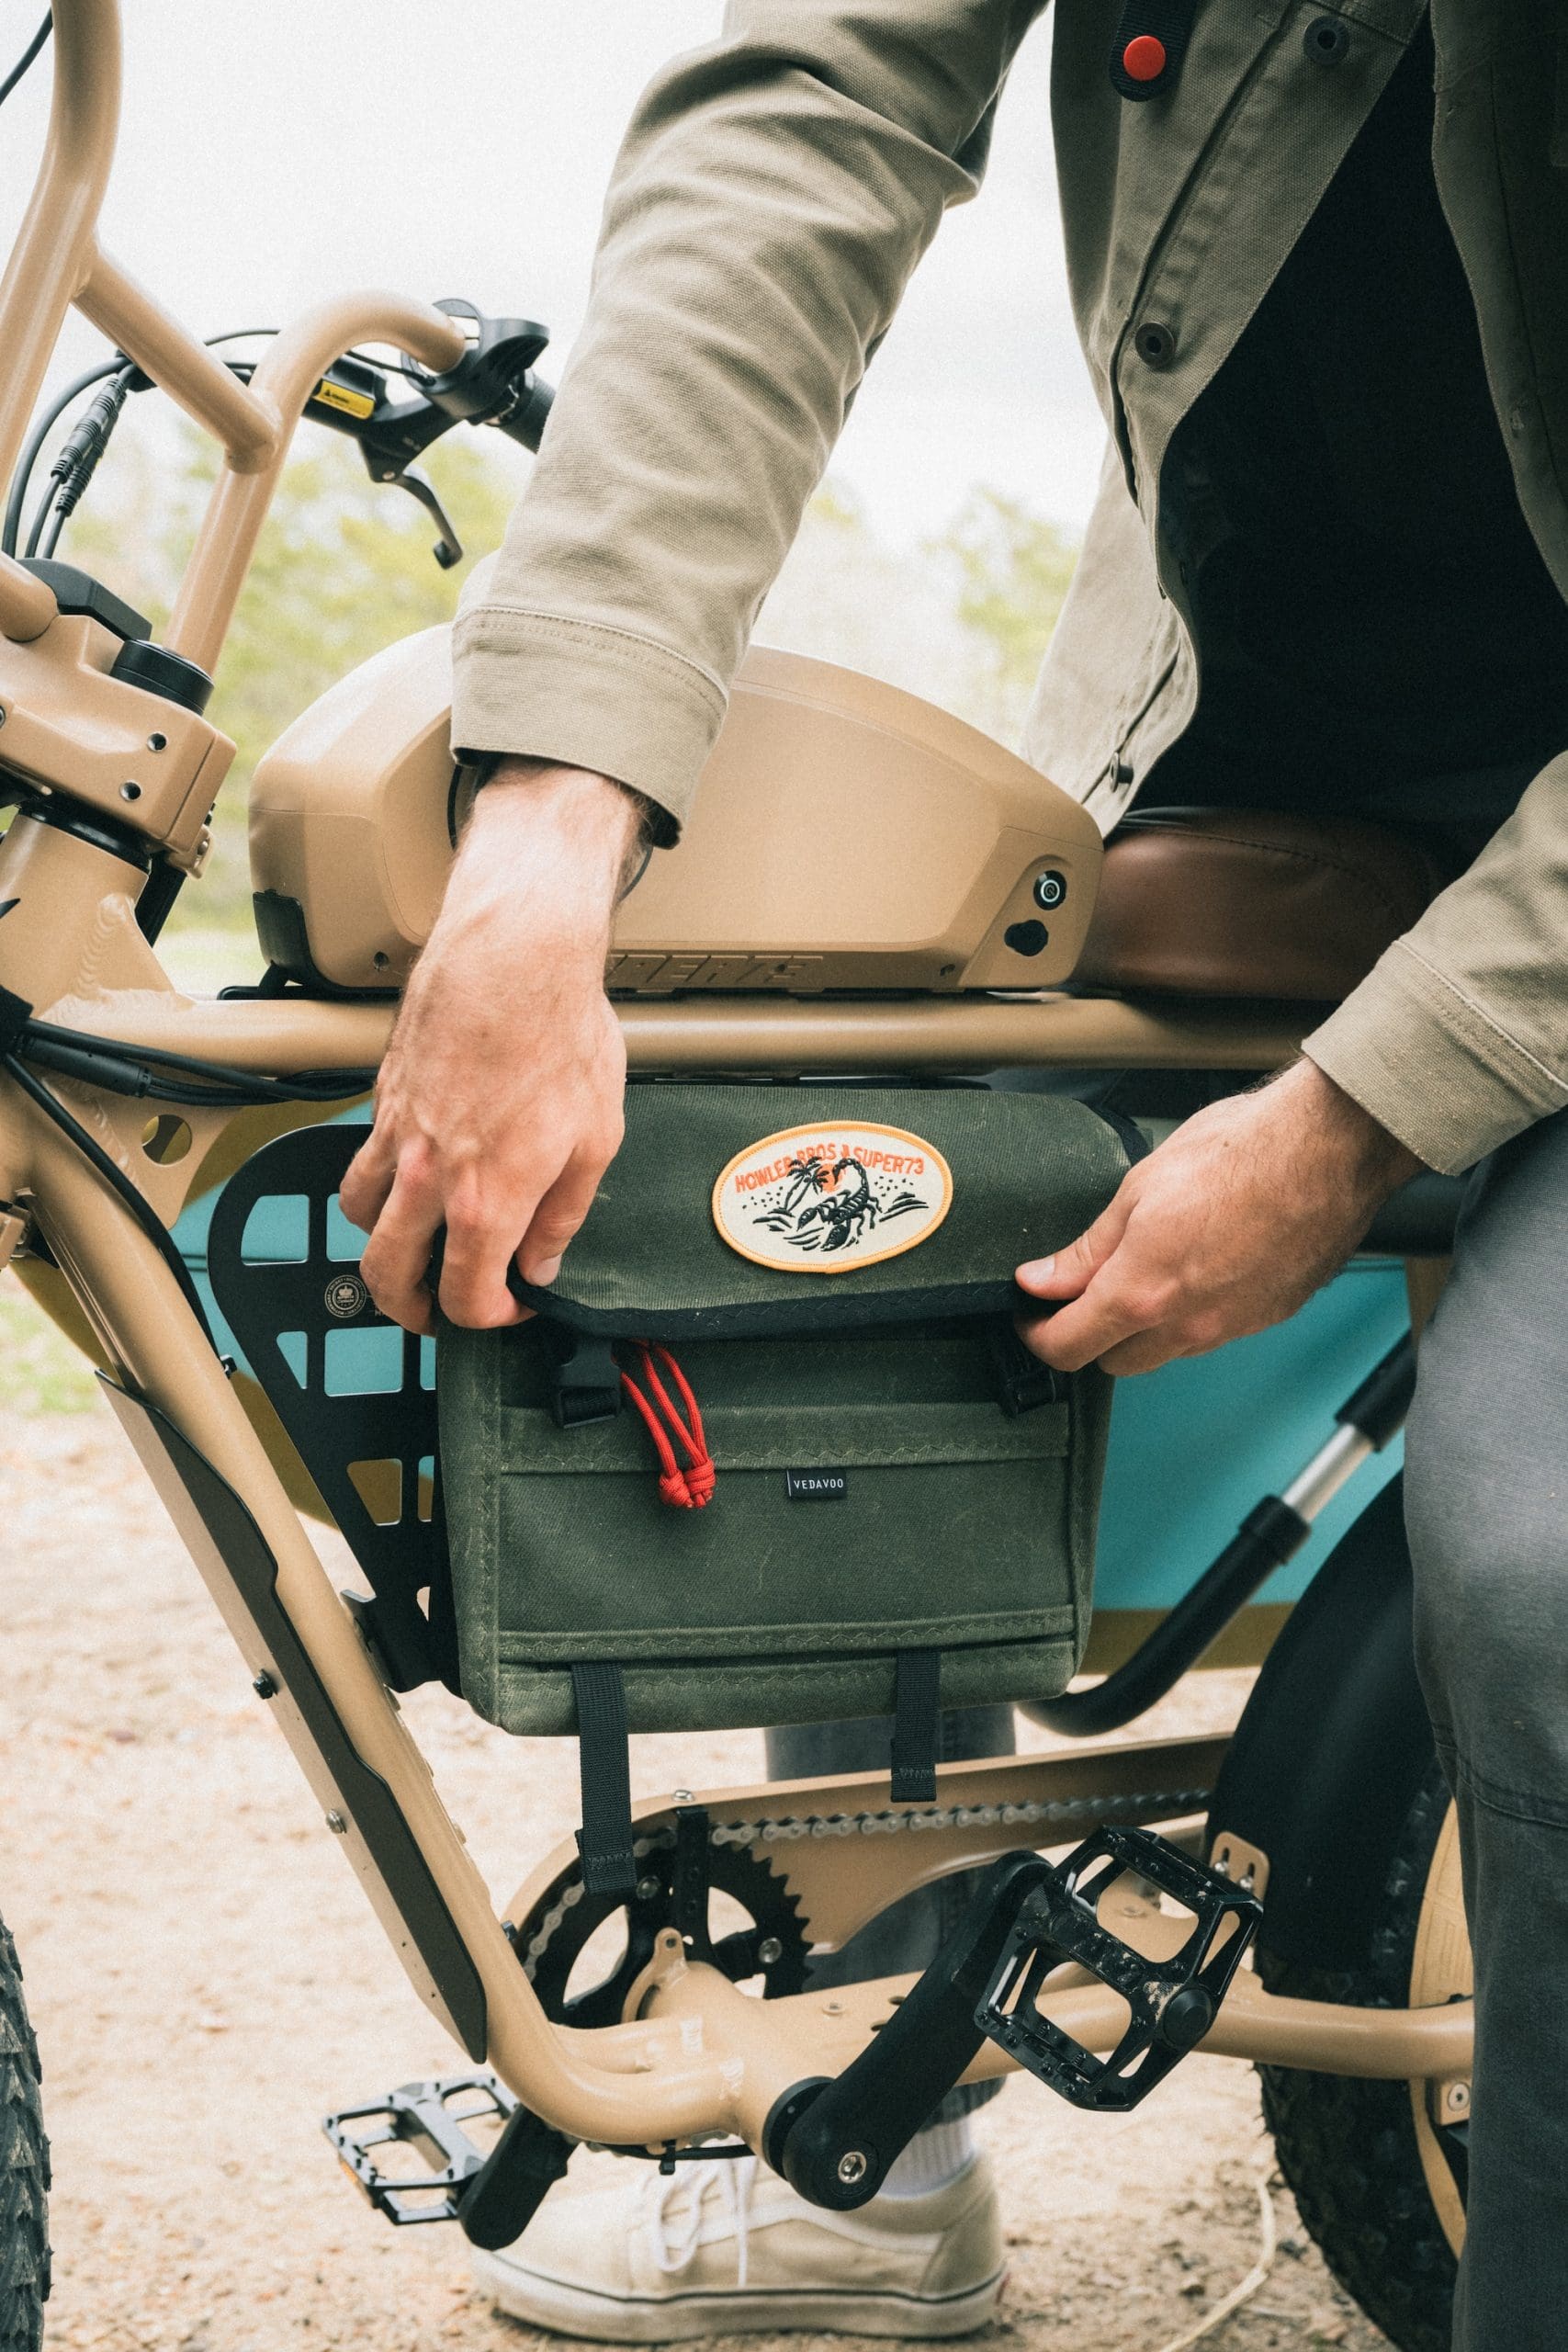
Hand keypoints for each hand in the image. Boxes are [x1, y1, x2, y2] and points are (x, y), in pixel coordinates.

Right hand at [340, 760, 643, 1332]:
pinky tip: (406, 1183)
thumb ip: (563, 1215)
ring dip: (382, 1249)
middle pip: (388, 1276)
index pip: (467, 1296)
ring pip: (359, 1221)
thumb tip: (543, 1262)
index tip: (514, 1306)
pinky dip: (374, 1189)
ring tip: (412, 1252)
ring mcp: (397, 1137)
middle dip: (413, 1310)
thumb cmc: (560, 1032)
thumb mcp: (596, 1140)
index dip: (493, 1318)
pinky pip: (359, 1164)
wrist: (515, 955)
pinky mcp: (383, 1099)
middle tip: (439, 1312)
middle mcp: (429, 1178)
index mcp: (486, 1199)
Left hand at [1014, 1061, 1421, 1374]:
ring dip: (1142, 1328)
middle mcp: (1187, 1324)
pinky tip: (1197, 1268)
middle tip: (1082, 1291)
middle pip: (1114, 1362)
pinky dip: (1191, 1315)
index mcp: (1142, 1292)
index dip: (1038, 1336)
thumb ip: (1087, 1249)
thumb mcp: (1139, 1189)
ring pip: (1165, 1352)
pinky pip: (1212, 1334)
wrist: (1329, 1149)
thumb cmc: (1242, 1152)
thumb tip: (1044, 1278)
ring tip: (1145, 1270)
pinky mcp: (1267, 1318)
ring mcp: (1232, 1327)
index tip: (1033, 1315)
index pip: (1068, 1348)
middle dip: (1090, 1335)